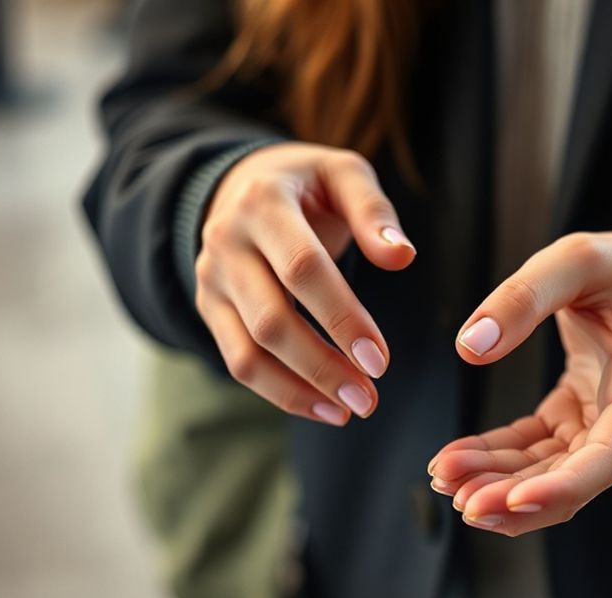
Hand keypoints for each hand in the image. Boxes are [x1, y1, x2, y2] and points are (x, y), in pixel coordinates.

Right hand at [195, 143, 415, 424]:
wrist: (243, 184)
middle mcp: (227, 241)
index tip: (380, 359)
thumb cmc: (309, 184)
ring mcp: (212, 278)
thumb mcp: (343, 173)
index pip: (302, 268)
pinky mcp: (209, 308)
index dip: (341, 318)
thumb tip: (401, 257)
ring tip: (350, 409)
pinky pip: (238, 361)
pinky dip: (280, 392)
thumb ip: (373, 211)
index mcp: (263, 201)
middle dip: (323, 366)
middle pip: (271, 319)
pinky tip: (322, 407)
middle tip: (369, 398)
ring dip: (300, 389)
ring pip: (248, 351)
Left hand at [428, 232, 611, 535]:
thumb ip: (525, 296)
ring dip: (497, 482)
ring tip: (443, 480)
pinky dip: (496, 457)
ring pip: (549, 470)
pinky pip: (535, 448)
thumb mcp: (579, 258)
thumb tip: (470, 347)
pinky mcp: (576, 415)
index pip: (609, 456)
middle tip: (456, 499)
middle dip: (515, 498)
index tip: (511, 503)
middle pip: (574, 478)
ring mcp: (601, 420)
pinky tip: (455, 460)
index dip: (562, 487)